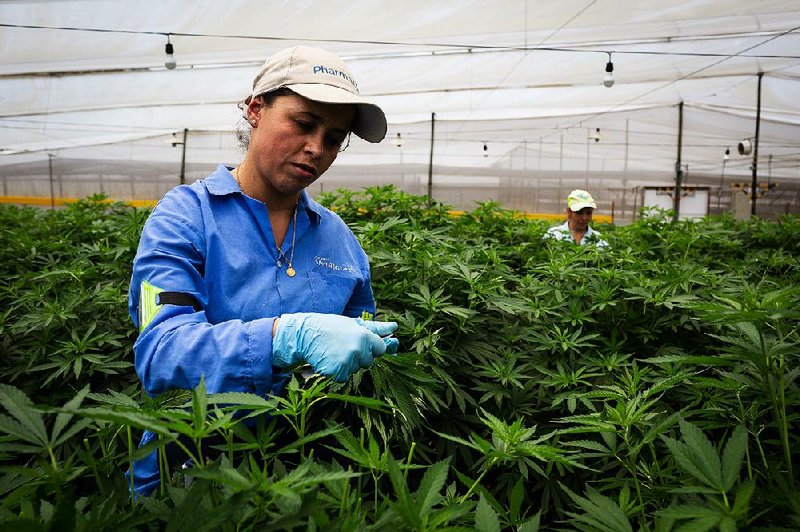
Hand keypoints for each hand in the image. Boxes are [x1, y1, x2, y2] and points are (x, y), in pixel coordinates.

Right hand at [272, 313, 397, 381]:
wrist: (305, 334)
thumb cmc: (331, 327)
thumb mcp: (354, 323)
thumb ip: (376, 328)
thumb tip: (395, 327)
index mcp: (365, 336)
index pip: (381, 349)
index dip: (371, 347)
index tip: (360, 343)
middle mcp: (359, 350)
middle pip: (369, 362)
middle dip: (359, 357)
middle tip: (343, 345)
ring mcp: (348, 362)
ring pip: (356, 370)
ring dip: (348, 364)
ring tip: (335, 351)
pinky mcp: (337, 372)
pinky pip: (344, 378)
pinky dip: (337, 372)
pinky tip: (329, 360)